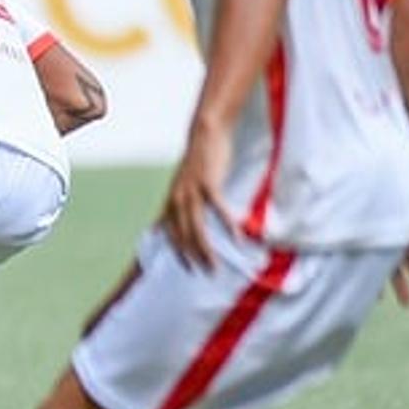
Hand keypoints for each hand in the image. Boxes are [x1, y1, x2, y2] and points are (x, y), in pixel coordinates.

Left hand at [161, 122, 235, 270]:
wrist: (205, 134)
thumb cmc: (199, 163)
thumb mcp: (184, 187)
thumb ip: (181, 205)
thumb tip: (172, 222)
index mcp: (171, 202)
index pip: (171, 234)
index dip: (178, 252)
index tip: (188, 270)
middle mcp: (176, 200)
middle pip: (182, 236)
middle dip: (193, 257)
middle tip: (207, 274)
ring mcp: (191, 192)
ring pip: (196, 227)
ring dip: (206, 249)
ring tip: (215, 265)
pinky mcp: (207, 183)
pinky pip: (217, 209)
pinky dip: (227, 223)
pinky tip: (237, 237)